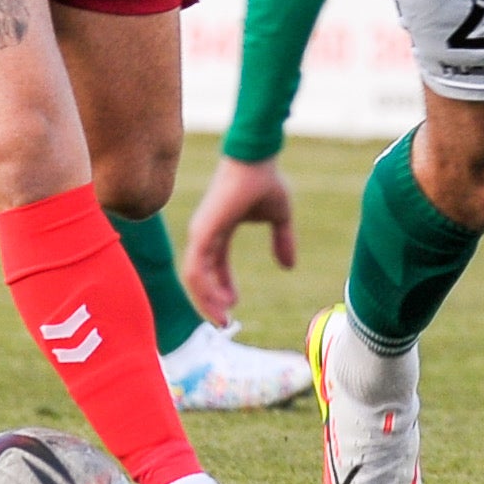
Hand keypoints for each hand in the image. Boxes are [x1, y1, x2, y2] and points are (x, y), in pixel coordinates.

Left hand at [182, 155, 295, 325]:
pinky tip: (221, 301)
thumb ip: (282, 241)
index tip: (234, 306)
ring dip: (207, 300)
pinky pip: (196, 269)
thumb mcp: (279, 217)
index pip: (215, 266)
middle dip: (211, 301)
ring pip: (194, 277)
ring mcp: (200, 233)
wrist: (257, 159)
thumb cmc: (265, 181)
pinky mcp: (202, 232)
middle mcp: (205, 233)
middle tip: (224, 323)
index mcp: (219, 230)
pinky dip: (205, 288)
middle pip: (201, 276)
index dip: (223, 288)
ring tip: (222, 317)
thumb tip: (289, 267)